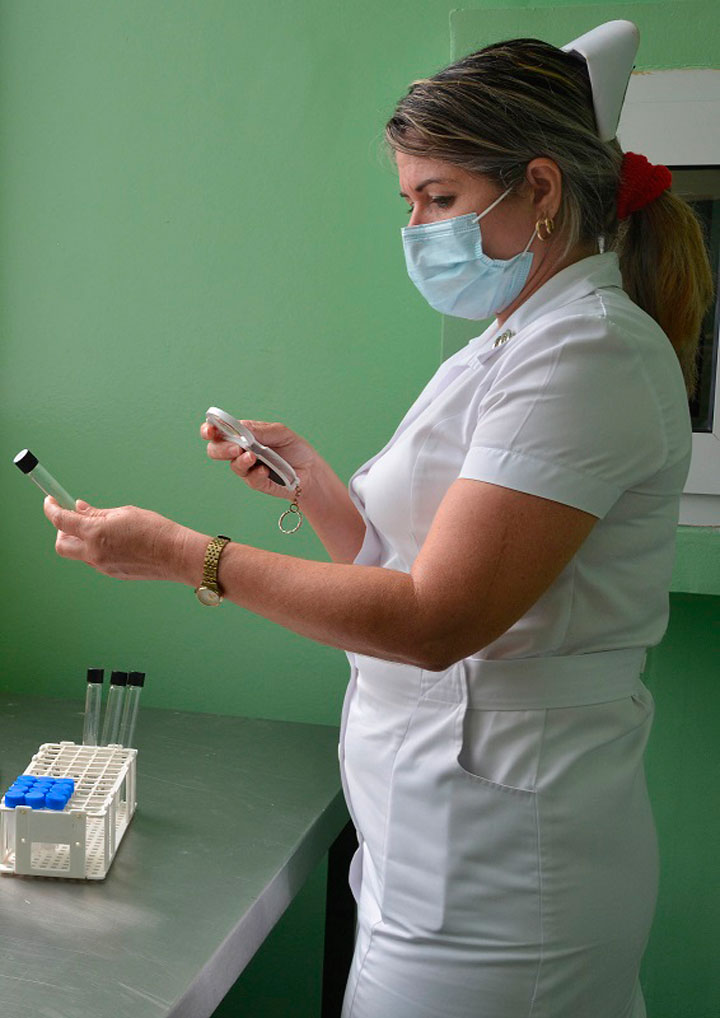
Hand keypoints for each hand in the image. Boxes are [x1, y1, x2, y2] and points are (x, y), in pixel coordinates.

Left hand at [43, 497, 186, 581]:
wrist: (175, 555)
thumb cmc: (154, 529)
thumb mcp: (123, 513)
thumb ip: (97, 513)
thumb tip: (79, 509)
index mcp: (95, 533)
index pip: (61, 521)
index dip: (51, 508)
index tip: (50, 501)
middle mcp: (94, 553)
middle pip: (62, 544)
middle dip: (62, 531)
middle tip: (75, 519)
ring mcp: (102, 566)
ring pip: (79, 553)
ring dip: (82, 540)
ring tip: (103, 528)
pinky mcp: (112, 573)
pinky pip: (95, 560)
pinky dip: (97, 548)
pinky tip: (115, 541)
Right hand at [201, 419, 318, 499]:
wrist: (311, 470)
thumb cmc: (295, 449)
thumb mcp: (280, 432)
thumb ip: (260, 430)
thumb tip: (241, 427)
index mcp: (243, 436)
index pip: (219, 431)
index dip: (209, 430)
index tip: (210, 430)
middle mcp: (241, 452)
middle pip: (216, 450)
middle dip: (221, 448)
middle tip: (235, 448)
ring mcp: (248, 469)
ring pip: (233, 466)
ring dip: (241, 461)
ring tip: (253, 457)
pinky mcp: (257, 483)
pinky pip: (251, 479)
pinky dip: (257, 473)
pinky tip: (266, 470)